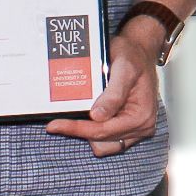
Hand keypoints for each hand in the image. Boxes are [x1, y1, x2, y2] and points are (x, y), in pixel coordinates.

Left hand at [48, 19, 163, 155]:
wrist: (139, 50)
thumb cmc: (133, 56)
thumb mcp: (124, 69)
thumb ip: (113, 93)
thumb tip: (97, 116)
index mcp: (141, 115)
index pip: (103, 131)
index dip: (77, 129)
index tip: (55, 125)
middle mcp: (141, 126)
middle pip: (101, 141)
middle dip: (80, 130)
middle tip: (59, 120)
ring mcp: (134, 129)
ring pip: (102, 144)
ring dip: (87, 132)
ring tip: (75, 116)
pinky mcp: (127, 128)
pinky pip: (106, 139)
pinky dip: (93, 130)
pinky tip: (86, 117)